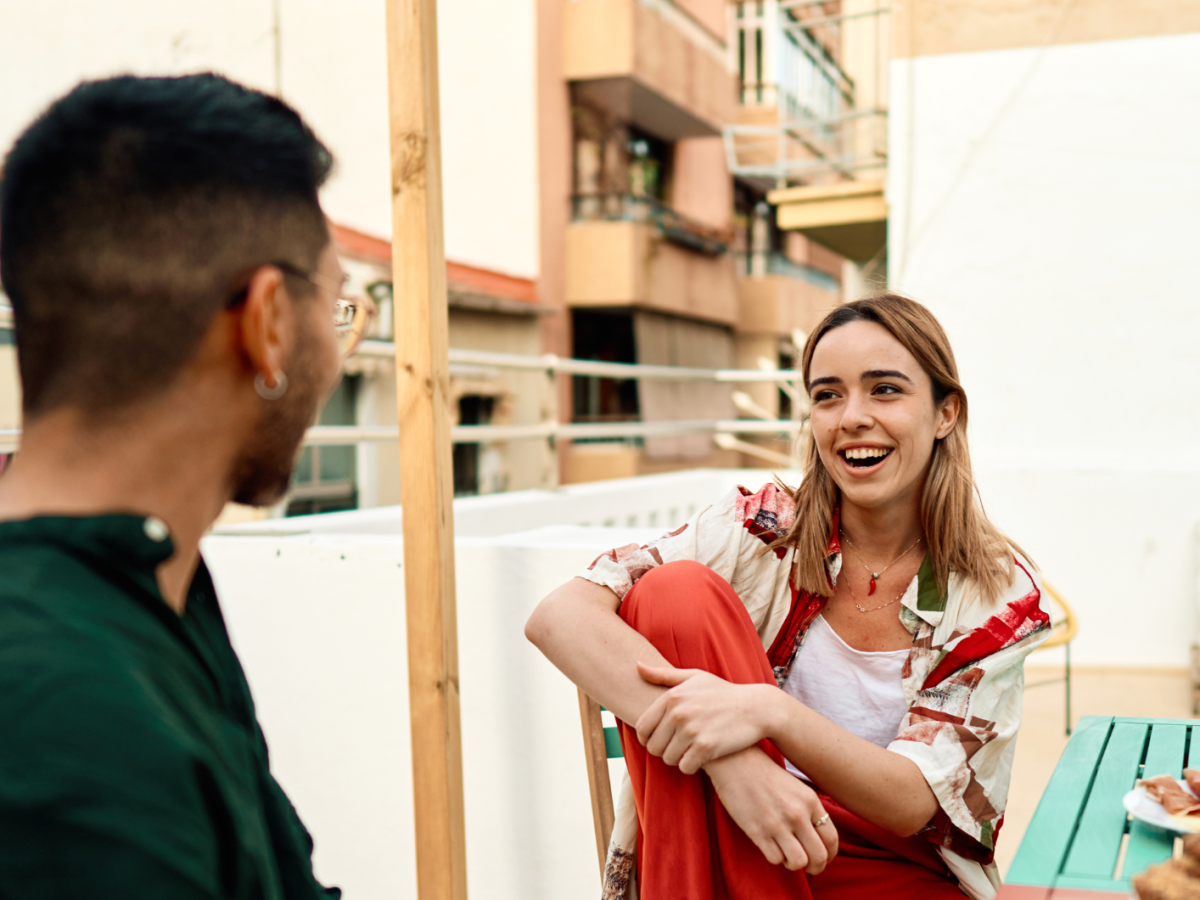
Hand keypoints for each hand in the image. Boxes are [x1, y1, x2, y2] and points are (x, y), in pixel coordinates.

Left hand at [635, 662, 777, 773]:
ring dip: (677, 759)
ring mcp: (692, 730)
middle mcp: (679, 713)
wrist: (756, 708)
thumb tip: (636, 665)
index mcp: (671, 697)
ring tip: (689, 750)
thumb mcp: (694, 677)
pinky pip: (685, 767)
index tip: (660, 739)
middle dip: (663, 750)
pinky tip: (700, 757)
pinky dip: (691, 766)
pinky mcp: (706, 747)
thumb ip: (662, 675)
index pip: (642, 728)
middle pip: (653, 747)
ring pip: (668, 759)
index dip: (648, 738)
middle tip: (678, 746)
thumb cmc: (722, 693)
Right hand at [705, 747, 838, 872]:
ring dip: (795, 864)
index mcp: (810, 801)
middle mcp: (797, 814)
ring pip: (799, 862)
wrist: (735, 762)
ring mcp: (777, 824)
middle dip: (817, 867)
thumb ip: (809, 811)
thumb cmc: (764, 775)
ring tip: (787, 854)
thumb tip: (817, 839)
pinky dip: (775, 857)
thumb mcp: (796, 788)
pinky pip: (775, 859)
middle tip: (809, 866)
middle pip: (819, 856)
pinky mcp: (758, 832)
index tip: (824, 858)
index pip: (831, 839)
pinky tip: (771, 846)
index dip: (830, 854)